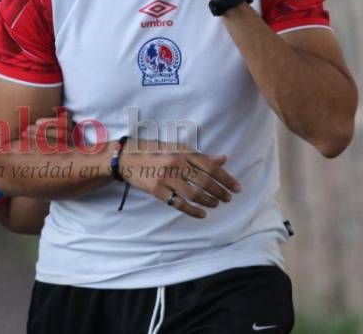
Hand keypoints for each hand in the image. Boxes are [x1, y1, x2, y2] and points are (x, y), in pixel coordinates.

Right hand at [120, 139, 241, 217]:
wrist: (126, 157)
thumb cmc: (153, 150)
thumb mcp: (176, 148)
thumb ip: (200, 155)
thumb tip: (223, 159)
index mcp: (183, 151)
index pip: (211, 166)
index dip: (226, 178)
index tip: (236, 188)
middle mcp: (175, 163)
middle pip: (205, 181)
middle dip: (220, 192)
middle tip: (228, 198)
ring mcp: (166, 177)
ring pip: (194, 194)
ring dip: (208, 201)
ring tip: (215, 204)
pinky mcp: (157, 190)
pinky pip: (178, 203)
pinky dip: (192, 211)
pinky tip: (201, 214)